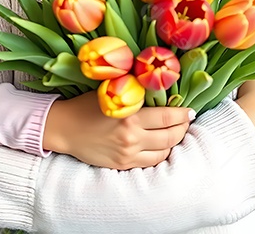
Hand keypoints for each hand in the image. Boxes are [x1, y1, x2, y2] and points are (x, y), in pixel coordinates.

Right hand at [42, 91, 192, 169]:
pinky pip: (150, 162)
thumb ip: (135, 94)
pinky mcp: (122, 165)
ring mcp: (127, 154)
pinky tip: (160, 146)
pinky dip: (159, 154)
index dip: (183, 115)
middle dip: (183, 128)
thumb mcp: (111, 93)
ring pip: (163, 152)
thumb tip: (161, 89)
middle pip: (171, 136)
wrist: (65, 128)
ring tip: (174, 133)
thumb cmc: (86, 106)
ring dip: (173, 143)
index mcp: (130, 116)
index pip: (168, 118)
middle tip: (186, 121)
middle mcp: (131, 137)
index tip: (190, 111)